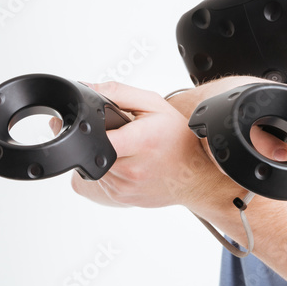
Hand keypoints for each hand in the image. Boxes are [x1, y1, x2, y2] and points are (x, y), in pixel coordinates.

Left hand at [65, 81, 227, 208]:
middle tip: (123, 136)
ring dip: (105, 156)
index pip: (98, 137)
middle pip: (93, 149)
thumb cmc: (179, 139)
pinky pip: (102, 180)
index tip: (101, 126)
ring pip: (95, 165)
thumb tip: (88, 88)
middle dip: (102, 140)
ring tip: (129, 150)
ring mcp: (125, 186)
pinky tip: (130, 164)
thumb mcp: (154, 104)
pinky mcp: (121, 197)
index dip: (91, 129)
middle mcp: (132, 168)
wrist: (197, 175)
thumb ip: (119, 93)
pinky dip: (111, 170)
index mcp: (140, 141)